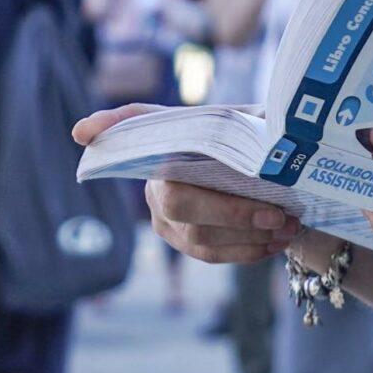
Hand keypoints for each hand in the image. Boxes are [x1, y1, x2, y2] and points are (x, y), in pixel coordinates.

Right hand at [70, 104, 302, 265]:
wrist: (267, 174)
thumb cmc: (254, 140)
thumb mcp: (255, 120)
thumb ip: (253, 119)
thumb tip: (263, 121)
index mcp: (167, 138)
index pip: (132, 122)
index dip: (107, 124)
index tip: (82, 130)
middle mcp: (154, 176)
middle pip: (180, 202)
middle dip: (232, 213)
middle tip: (278, 215)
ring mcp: (162, 213)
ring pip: (199, 237)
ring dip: (249, 238)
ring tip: (290, 229)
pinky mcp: (178, 239)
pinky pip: (210, 254)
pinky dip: (247, 252)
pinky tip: (275, 244)